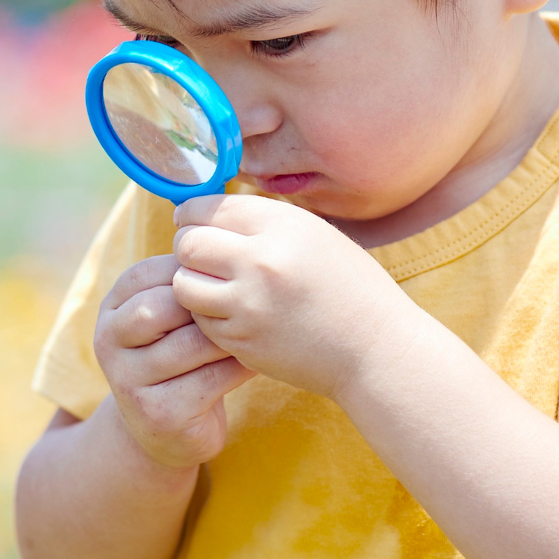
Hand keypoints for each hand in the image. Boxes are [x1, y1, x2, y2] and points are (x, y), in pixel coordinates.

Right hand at [93, 255, 256, 468]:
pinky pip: (210, 379)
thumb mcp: (169, 317)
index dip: (190, 271)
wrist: (165, 432)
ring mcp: (129, 381)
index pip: (146, 274)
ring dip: (229, 336)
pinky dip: (239, 366)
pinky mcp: (159, 413)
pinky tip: (256, 360)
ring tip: (257, 329)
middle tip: (244, 304)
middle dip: (206, 304)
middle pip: (162, 306)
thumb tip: (223, 222)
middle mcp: (109, 342)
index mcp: (111, 309)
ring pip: (190, 343)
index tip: (226, 275)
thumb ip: (183, 282)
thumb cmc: (179, 358)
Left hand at [170, 194, 424, 400]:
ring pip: (183, 284)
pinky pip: (200, 320)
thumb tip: (208, 213)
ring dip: (191, 283)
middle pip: (187, 243)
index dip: (191, 215)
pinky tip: (232, 313)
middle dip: (188, 247)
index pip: (207, 208)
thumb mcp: (313, 235)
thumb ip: (261, 221)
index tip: (191, 223)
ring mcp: (248, 304)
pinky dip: (207, 315)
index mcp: (281, 225)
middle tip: (201, 256)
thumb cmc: (348, 287)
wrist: (375, 349)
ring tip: (214, 285)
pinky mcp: (241, 340)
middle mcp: (261, 261)